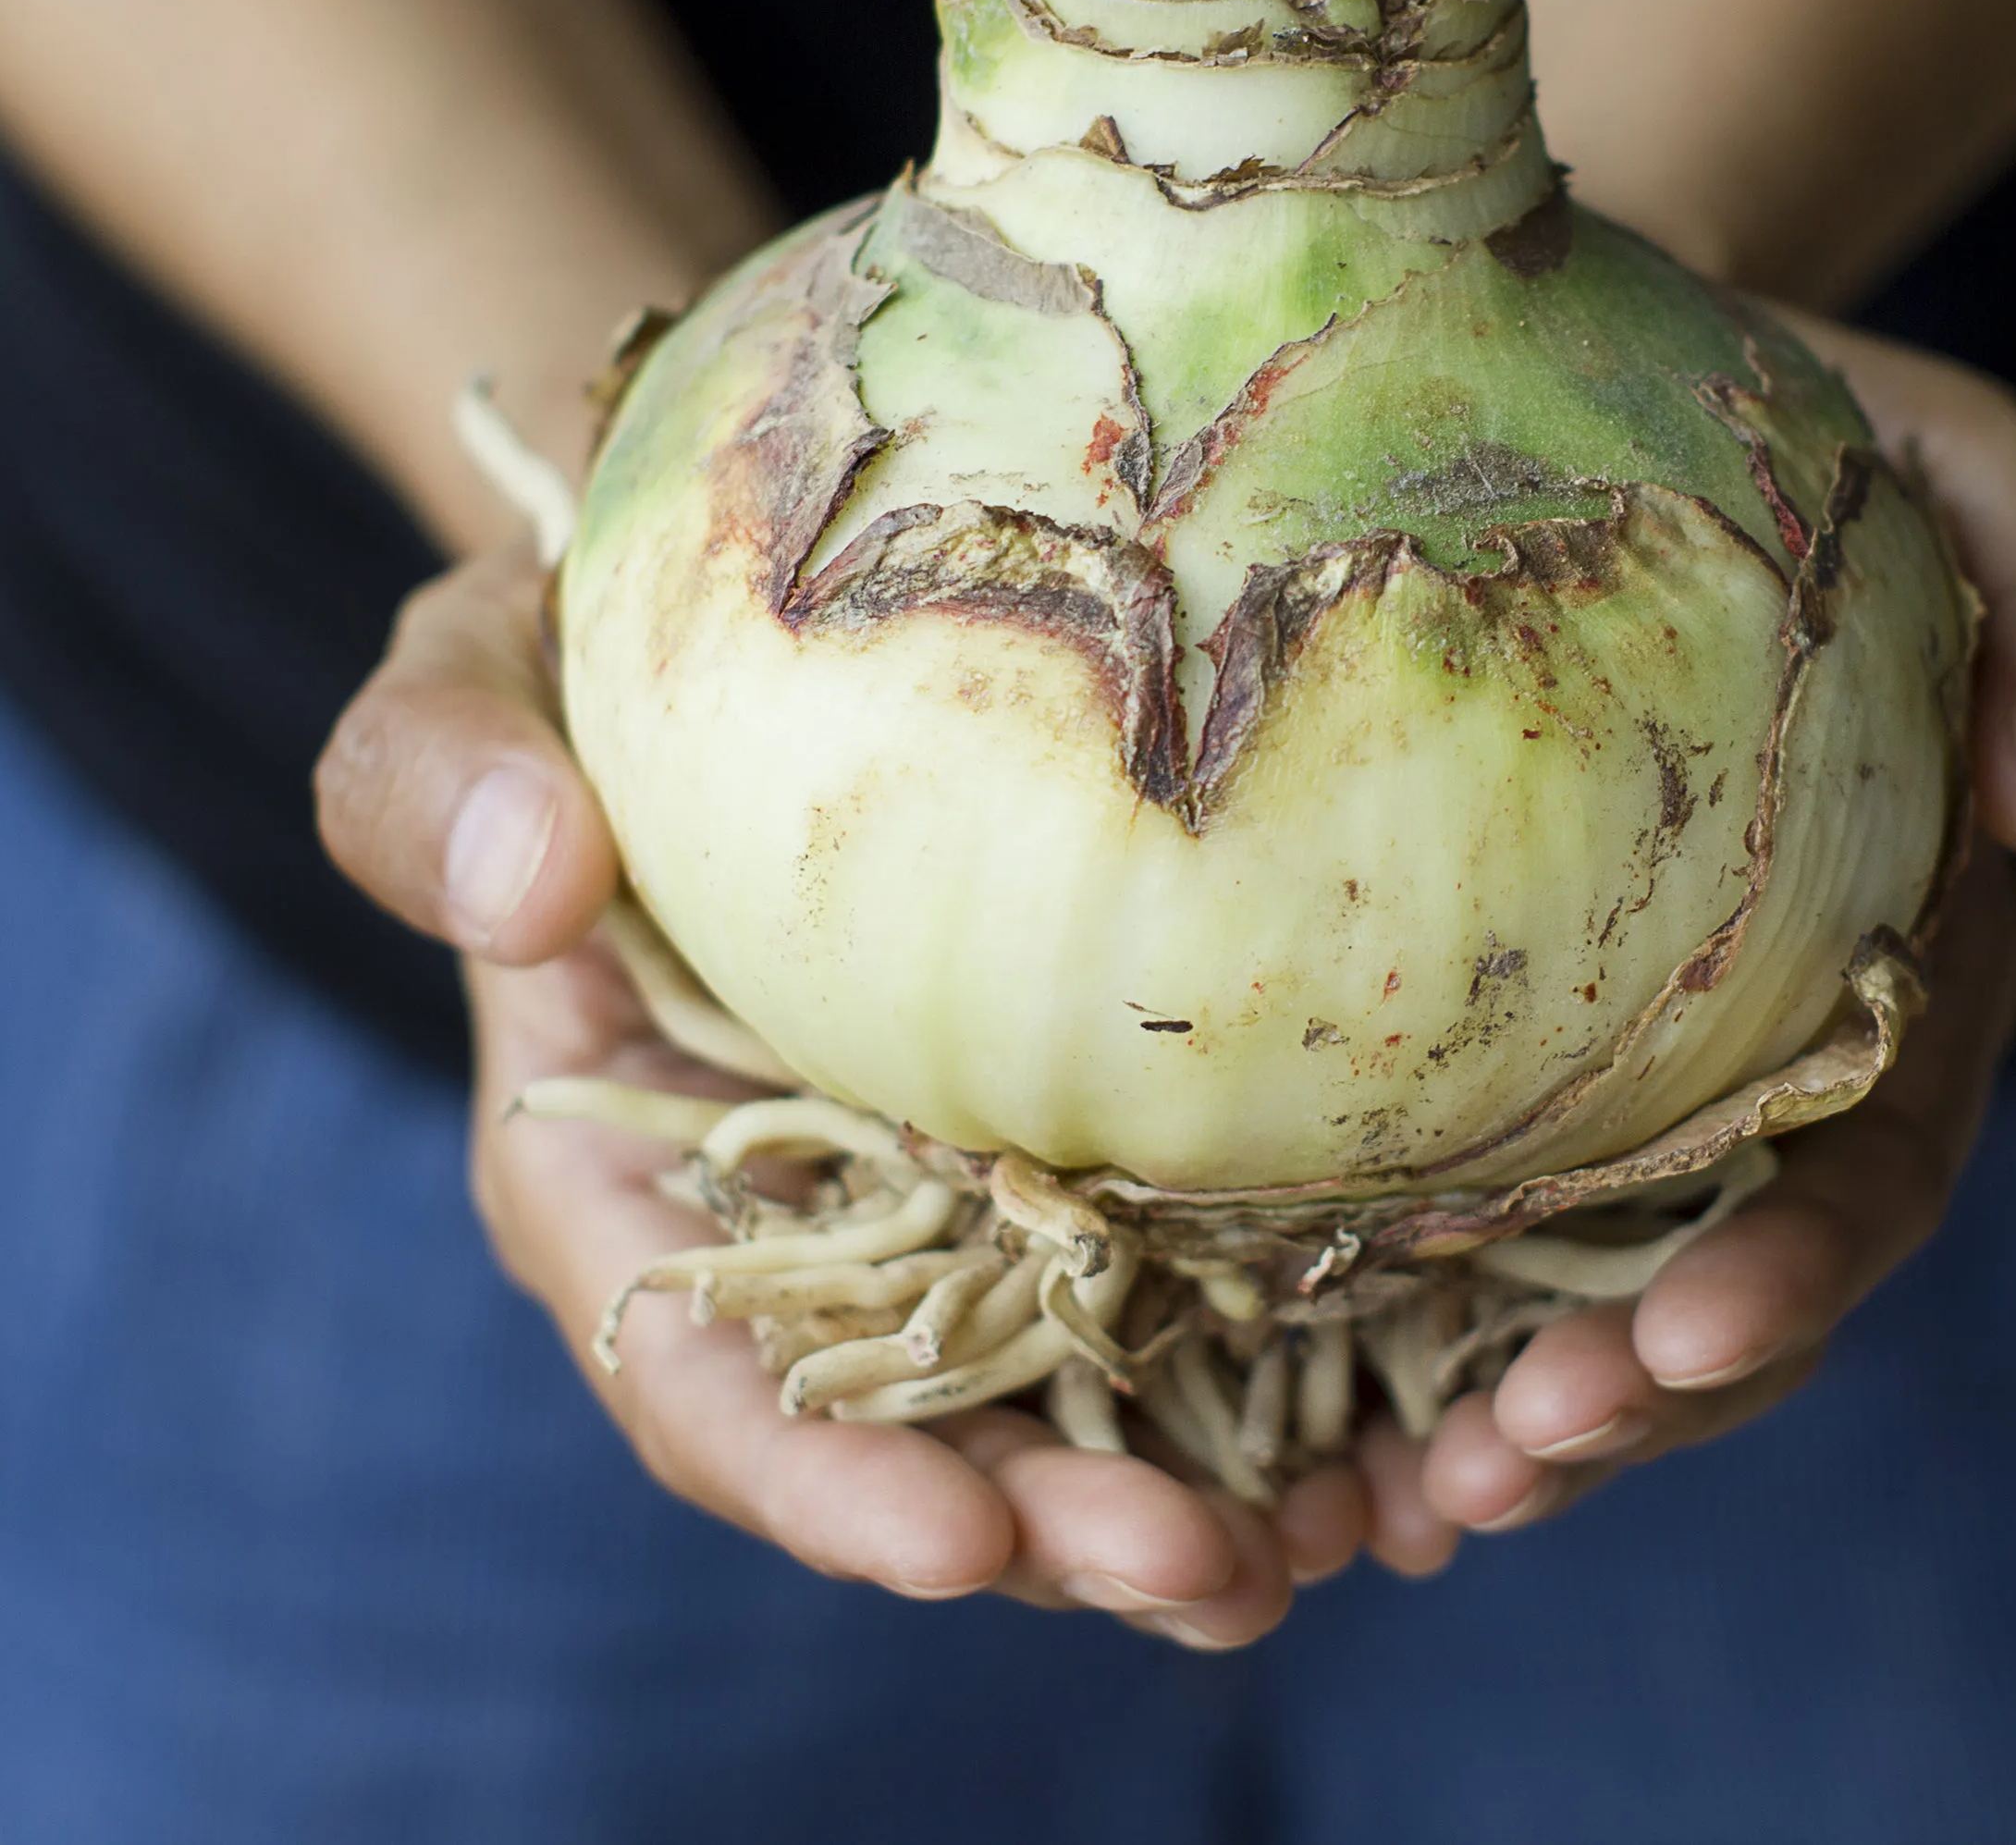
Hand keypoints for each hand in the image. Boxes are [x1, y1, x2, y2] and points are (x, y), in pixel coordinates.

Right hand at [316, 547, 1366, 1643]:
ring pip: (1058, 1384)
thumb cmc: (569, 658)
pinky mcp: (1055, 1124)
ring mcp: (937, 1184)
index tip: (962, 1540)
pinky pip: (1158, 1260)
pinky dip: (1260, 1349)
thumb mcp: (464, 690)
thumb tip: (526, 883)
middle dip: (1053, 1523)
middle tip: (1216, 1573)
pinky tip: (1388, 1405)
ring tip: (1338, 1536)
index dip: (821, 1475)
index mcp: (620, 1170)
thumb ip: (437, 785)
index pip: (702, 1370)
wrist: (723, 632)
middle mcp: (792, 1220)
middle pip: (913, 1427)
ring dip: (1189, 1483)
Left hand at [1402, 319, 2015, 1552]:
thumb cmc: (1786, 422)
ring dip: (1515, 1409)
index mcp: (1887, 945)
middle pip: (1717, 1263)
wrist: (1571, 378)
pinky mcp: (1474, 1023)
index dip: (1796, 1268)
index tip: (1683, 1340)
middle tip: (1501, 1468)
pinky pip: (1446, 1197)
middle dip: (1630, 1392)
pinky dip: (1398, 1326)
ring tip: (1405, 1502)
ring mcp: (1612, 1042)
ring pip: (1582, 1277)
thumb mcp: (1962, 460)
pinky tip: (1317, 1418)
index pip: (1870, 1150)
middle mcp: (1755, 1029)